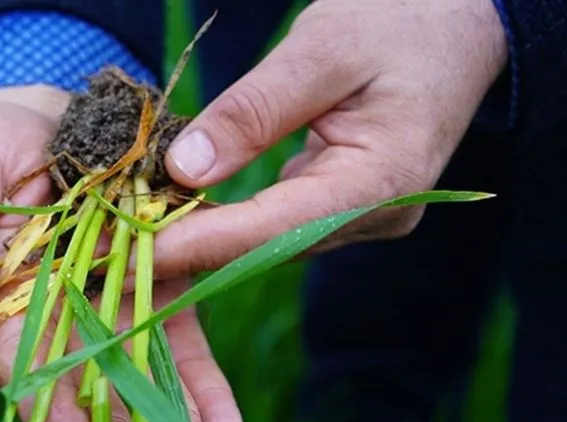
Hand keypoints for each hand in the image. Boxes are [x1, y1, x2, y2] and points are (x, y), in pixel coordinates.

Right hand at [0, 87, 242, 421]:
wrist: (59, 105)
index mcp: (6, 291)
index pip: (18, 356)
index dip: (41, 402)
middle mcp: (64, 303)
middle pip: (85, 374)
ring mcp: (116, 289)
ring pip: (140, 361)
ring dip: (167, 415)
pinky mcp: (162, 268)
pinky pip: (181, 327)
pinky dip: (200, 380)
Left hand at [150, 0, 507, 278]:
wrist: (456, 21)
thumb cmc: (399, 19)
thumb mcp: (321, 50)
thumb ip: (254, 111)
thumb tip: (182, 169)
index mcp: (382, 180)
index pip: (273, 228)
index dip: (196, 243)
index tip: (127, 252)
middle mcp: (375, 214)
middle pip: (266, 247)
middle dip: (186, 251)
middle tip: (109, 253)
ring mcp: (362, 215)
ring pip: (267, 241)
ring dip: (199, 240)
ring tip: (127, 238)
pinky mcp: (344, 204)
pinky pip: (275, 223)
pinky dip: (223, 221)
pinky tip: (174, 215)